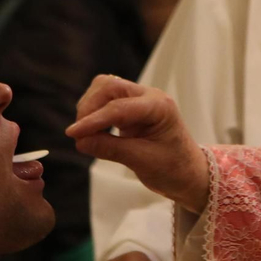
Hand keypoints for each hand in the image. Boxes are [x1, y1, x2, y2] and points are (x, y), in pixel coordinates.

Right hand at [66, 76, 210, 213]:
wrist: (188, 174)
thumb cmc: (173, 168)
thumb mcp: (143, 162)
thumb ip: (111, 149)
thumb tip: (80, 141)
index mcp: (159, 106)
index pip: (119, 108)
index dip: (93, 121)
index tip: (72, 133)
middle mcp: (149, 96)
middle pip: (109, 87)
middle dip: (89, 108)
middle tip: (78, 135)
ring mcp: (140, 100)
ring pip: (105, 89)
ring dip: (90, 108)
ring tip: (84, 134)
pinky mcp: (131, 108)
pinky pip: (106, 100)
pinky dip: (94, 112)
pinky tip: (91, 130)